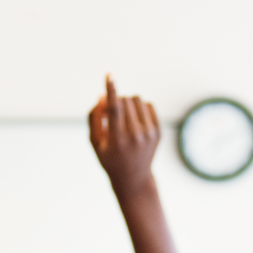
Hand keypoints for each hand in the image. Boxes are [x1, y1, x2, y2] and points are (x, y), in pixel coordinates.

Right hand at [88, 75, 160, 197]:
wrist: (133, 178)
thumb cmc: (109, 158)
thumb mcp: (95, 142)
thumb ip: (94, 118)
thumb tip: (102, 96)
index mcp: (118, 140)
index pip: (115, 109)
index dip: (111, 90)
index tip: (110, 75)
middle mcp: (136, 136)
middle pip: (125, 100)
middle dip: (115, 101)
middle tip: (109, 114)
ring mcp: (149, 133)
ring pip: (137, 99)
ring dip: (127, 103)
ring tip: (122, 117)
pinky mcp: (158, 131)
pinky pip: (148, 105)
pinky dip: (139, 108)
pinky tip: (134, 120)